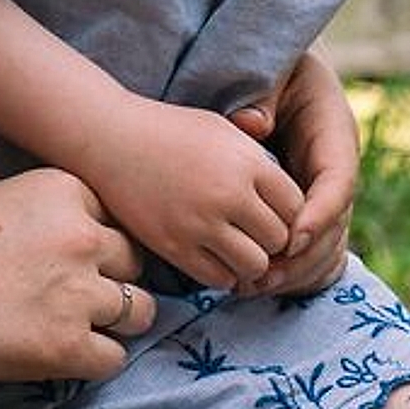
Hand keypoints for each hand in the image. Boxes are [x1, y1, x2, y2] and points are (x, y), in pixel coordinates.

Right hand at [0, 169, 153, 381]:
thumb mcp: (1, 198)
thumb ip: (49, 212)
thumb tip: (84, 239)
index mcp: (64, 191)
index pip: (114, 218)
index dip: (93, 243)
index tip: (65, 259)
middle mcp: (83, 236)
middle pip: (133, 261)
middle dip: (111, 278)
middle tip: (75, 296)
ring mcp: (78, 293)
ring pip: (139, 310)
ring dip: (117, 320)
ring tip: (80, 327)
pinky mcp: (66, 345)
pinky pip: (113, 358)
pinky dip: (95, 359)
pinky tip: (65, 354)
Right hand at [84, 97, 303, 290]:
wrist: (112, 138)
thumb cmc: (171, 130)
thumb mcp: (225, 131)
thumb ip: (259, 162)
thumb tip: (291, 200)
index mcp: (248, 163)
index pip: (297, 206)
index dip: (291, 214)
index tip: (274, 212)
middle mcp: (230, 195)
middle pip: (279, 239)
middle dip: (273, 241)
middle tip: (258, 235)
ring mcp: (201, 224)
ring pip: (254, 265)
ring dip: (251, 262)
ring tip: (239, 249)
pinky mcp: (175, 247)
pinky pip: (219, 278)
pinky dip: (224, 274)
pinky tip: (216, 258)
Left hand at [227, 49, 360, 296]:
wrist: (281, 72)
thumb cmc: (275, 68)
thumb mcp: (274, 69)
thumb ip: (263, 93)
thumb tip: (253, 125)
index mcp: (335, 135)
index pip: (339, 181)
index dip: (320, 213)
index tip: (292, 238)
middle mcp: (337, 171)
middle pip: (335, 226)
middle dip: (302, 257)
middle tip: (263, 276)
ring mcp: (325, 195)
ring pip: (326, 247)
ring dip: (295, 273)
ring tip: (253, 287)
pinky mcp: (308, 211)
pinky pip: (312, 253)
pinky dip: (291, 274)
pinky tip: (257, 287)